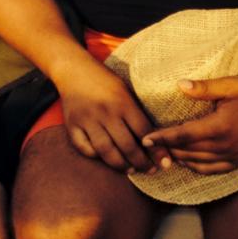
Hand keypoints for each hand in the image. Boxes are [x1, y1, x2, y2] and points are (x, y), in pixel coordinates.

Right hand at [58, 60, 172, 173]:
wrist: (73, 68)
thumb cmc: (104, 80)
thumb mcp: (124, 90)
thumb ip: (136, 112)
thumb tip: (154, 139)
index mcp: (122, 101)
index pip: (144, 132)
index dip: (156, 151)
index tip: (165, 163)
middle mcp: (105, 112)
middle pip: (127, 146)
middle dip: (142, 163)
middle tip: (150, 170)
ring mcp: (87, 120)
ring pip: (106, 152)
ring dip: (121, 165)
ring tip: (131, 169)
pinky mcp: (72, 125)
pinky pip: (85, 149)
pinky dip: (97, 157)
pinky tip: (106, 158)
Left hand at [141, 75, 237, 173]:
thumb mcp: (230, 84)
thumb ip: (203, 87)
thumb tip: (179, 84)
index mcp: (221, 126)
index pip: (184, 135)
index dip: (162, 137)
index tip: (145, 138)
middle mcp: (227, 146)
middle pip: (188, 151)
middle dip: (167, 148)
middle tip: (148, 145)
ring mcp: (235, 156)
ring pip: (199, 163)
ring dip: (180, 158)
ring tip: (163, 151)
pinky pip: (214, 169)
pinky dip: (197, 167)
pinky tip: (187, 161)